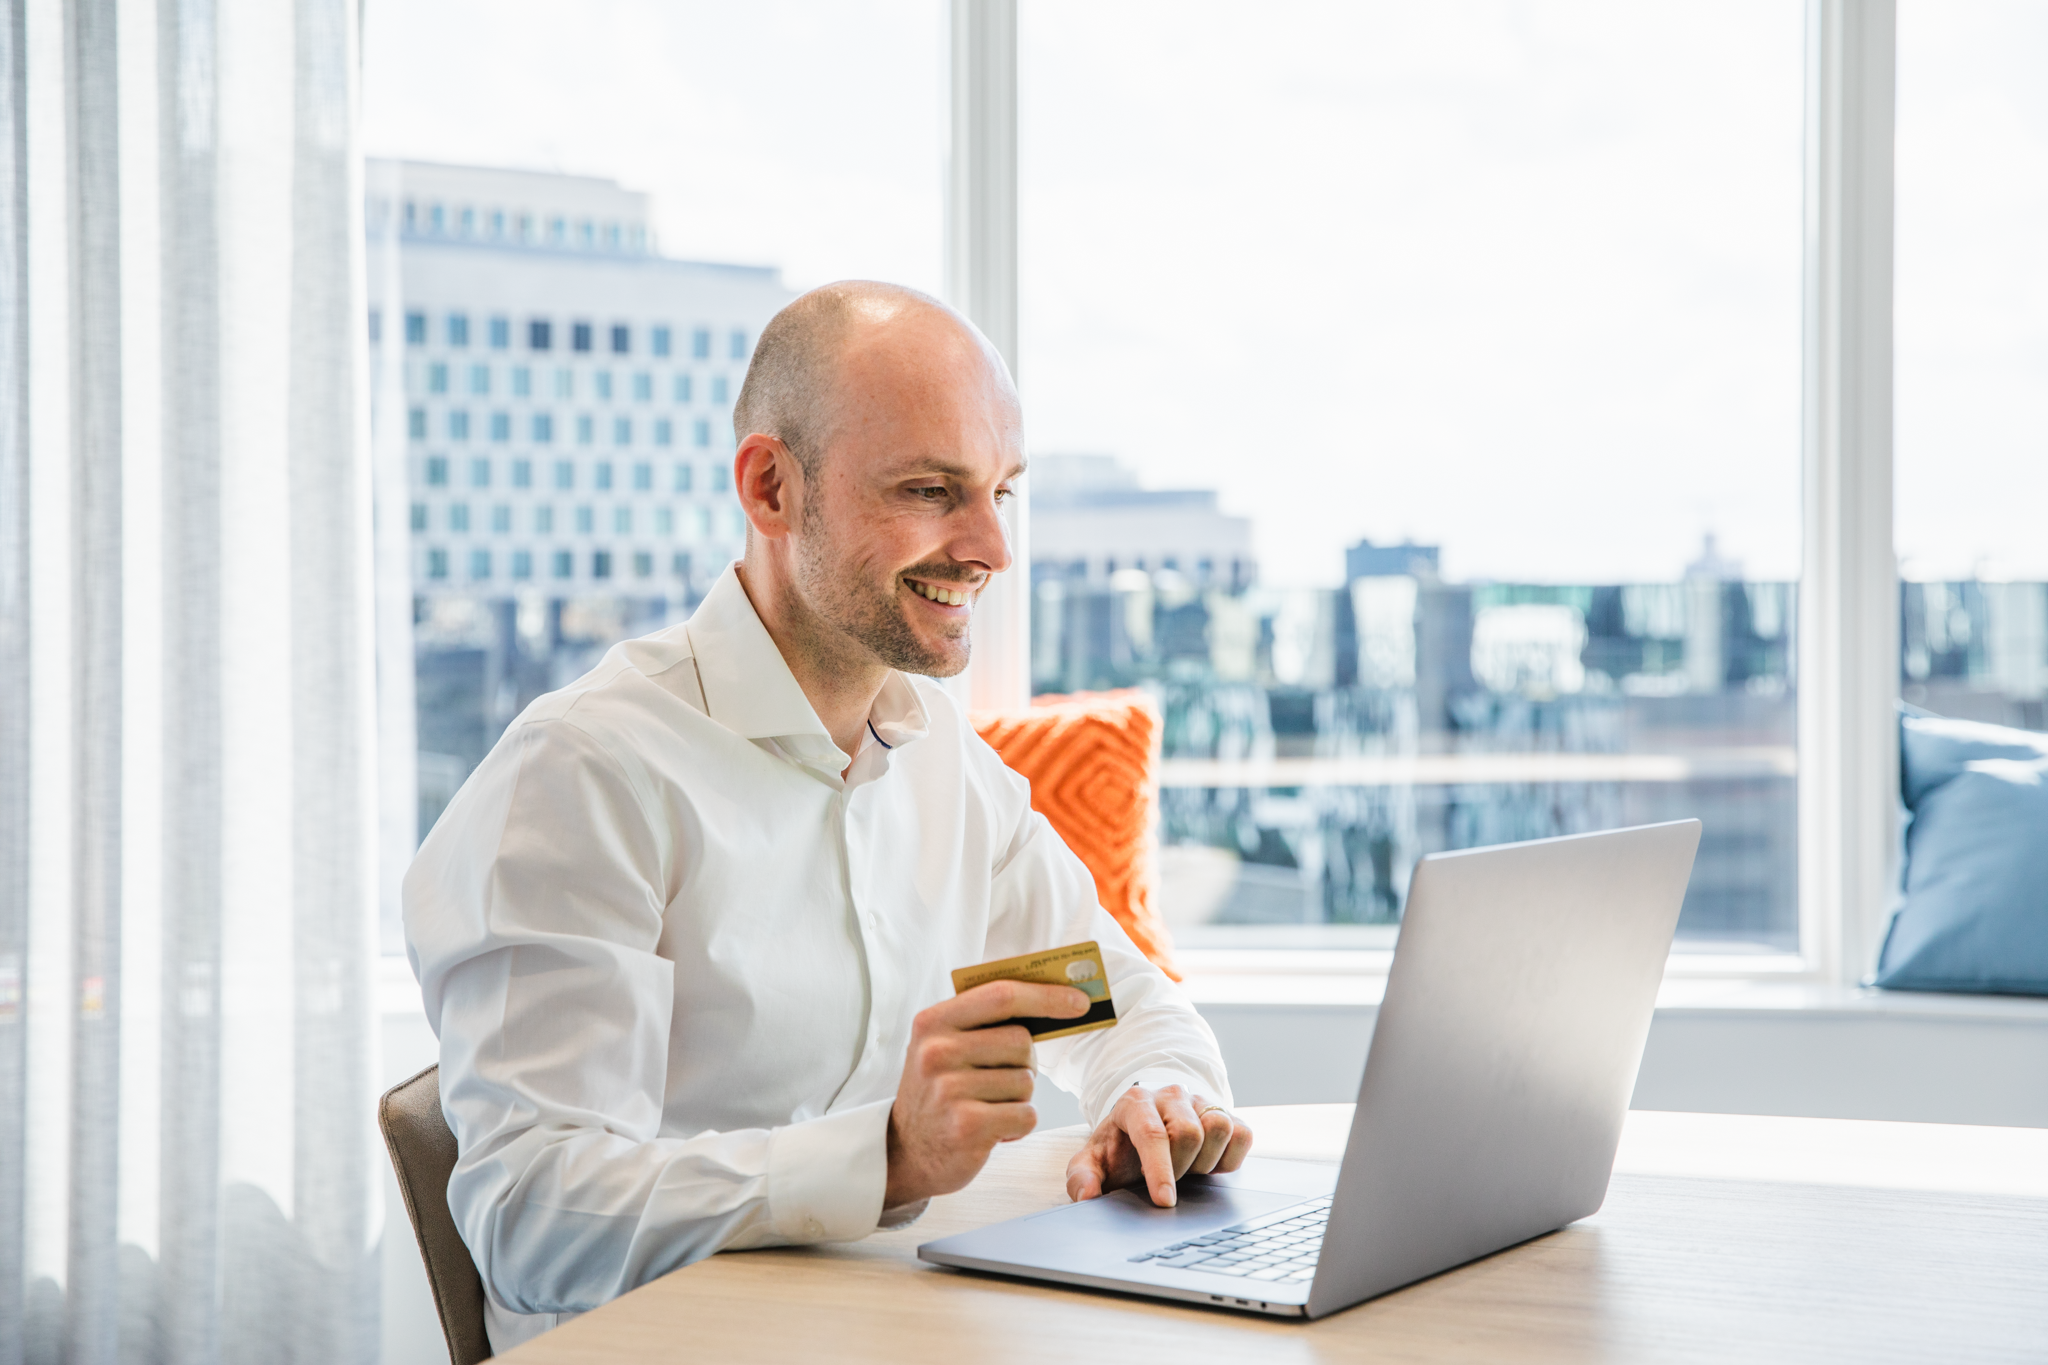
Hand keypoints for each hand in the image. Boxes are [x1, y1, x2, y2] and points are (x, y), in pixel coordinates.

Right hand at [883, 980, 1090, 1207]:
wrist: (906, 1152)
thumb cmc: (941, 1091)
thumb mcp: (946, 1046)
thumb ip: (987, 1020)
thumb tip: (1060, 999)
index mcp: (933, 1022)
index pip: (1002, 996)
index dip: (1046, 996)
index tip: (1080, 1001)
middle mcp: (936, 1052)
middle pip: (1021, 1041)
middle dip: (1025, 1063)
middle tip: (998, 1081)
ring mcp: (948, 1089)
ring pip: (1026, 1081)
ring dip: (1018, 1098)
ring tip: (986, 1107)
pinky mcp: (966, 1126)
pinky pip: (1026, 1114)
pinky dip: (1018, 1124)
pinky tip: (992, 1129)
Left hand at [1065, 1084, 1253, 1207]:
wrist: (1144, 1130)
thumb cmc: (1119, 1149)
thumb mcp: (1093, 1162)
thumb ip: (1081, 1177)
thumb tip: (1087, 1195)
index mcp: (1135, 1103)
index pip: (1152, 1133)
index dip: (1160, 1170)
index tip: (1164, 1201)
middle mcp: (1170, 1096)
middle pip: (1189, 1132)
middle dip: (1180, 1168)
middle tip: (1169, 1180)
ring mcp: (1201, 1102)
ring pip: (1219, 1127)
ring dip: (1206, 1161)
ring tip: (1188, 1171)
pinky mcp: (1226, 1113)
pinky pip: (1242, 1135)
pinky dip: (1230, 1158)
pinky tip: (1208, 1166)